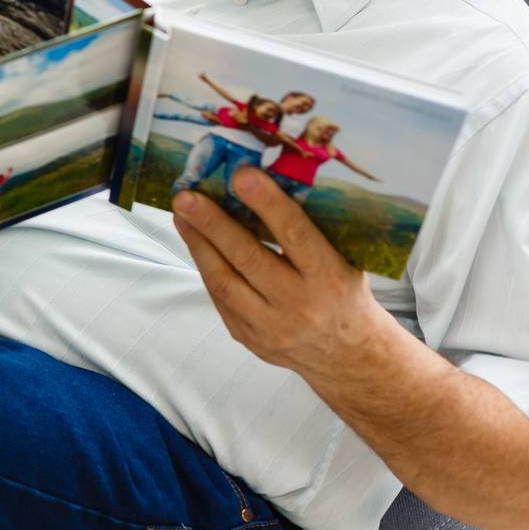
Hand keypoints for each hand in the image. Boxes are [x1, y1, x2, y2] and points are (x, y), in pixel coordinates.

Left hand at [170, 166, 393, 381]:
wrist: (347, 355)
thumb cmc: (343, 292)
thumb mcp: (343, 260)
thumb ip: (310, 229)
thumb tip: (264, 184)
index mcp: (330, 278)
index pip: (295, 234)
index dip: (267, 203)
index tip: (241, 175)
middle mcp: (300, 304)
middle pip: (248, 258)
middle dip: (212, 223)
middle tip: (185, 195)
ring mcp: (271, 327)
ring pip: (224, 281)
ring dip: (198, 243)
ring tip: (181, 214)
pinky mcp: (249, 337)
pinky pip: (219, 298)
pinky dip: (205, 266)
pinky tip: (195, 242)